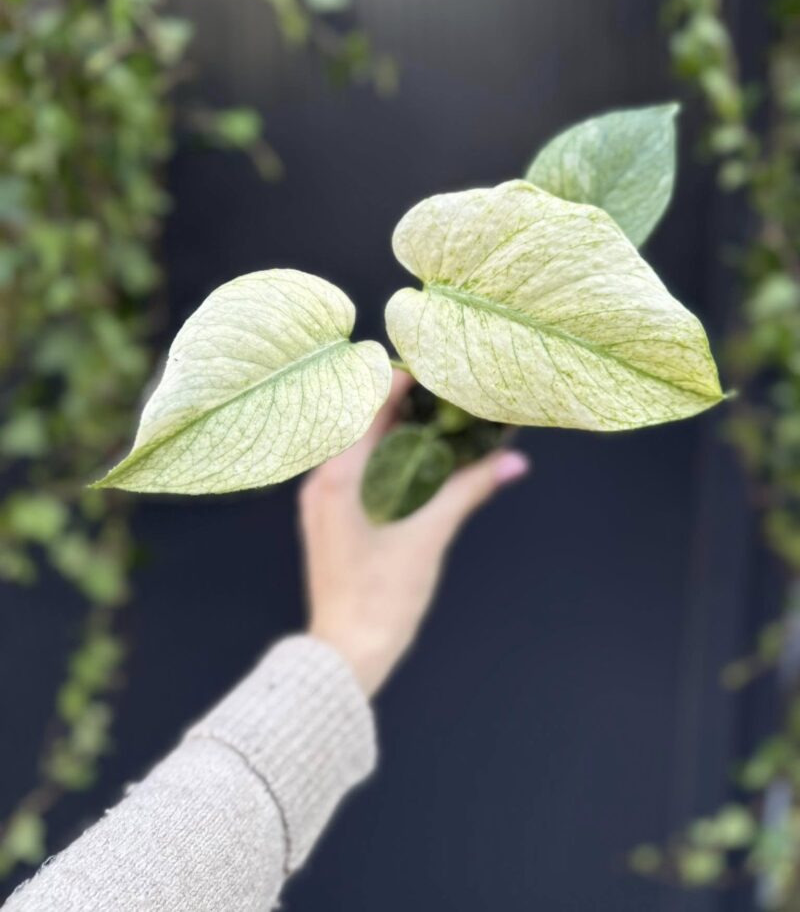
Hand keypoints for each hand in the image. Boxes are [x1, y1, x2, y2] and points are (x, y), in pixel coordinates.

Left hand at [300, 371, 529, 696]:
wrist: (347, 652)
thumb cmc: (381, 596)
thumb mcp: (430, 536)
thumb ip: (470, 489)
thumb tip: (514, 461)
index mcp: (338, 474)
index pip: (365, 403)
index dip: (400, 379)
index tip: (438, 368)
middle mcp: (323, 477)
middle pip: (361, 418)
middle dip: (404, 401)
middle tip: (447, 390)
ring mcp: (323, 498)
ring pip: (359, 443)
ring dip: (395, 428)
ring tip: (439, 418)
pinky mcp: (331, 516)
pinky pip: (357, 467)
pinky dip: (386, 454)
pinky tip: (420, 458)